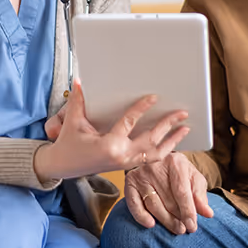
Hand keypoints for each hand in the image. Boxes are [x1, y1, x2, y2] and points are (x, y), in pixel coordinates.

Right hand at [34, 79, 189, 179]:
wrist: (62, 166)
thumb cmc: (68, 144)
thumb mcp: (73, 122)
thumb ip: (79, 101)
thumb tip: (79, 80)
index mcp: (108, 145)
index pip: (129, 123)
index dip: (142, 108)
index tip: (154, 98)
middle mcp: (121, 156)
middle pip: (151, 139)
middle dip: (168, 125)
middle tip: (182, 113)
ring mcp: (125, 163)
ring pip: (155, 153)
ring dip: (172, 140)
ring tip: (185, 128)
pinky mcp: (127, 165)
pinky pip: (150, 158)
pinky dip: (164, 150)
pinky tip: (173, 141)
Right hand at [125, 152, 213, 234]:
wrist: (159, 159)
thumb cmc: (179, 172)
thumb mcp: (194, 178)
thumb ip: (200, 195)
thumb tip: (208, 213)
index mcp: (175, 162)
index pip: (181, 192)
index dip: (188, 211)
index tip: (192, 226)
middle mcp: (156, 166)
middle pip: (168, 200)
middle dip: (178, 217)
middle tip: (184, 229)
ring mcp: (141, 173)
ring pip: (153, 204)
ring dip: (165, 220)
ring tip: (176, 228)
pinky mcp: (130, 181)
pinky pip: (134, 203)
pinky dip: (141, 216)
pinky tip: (151, 224)